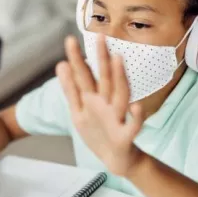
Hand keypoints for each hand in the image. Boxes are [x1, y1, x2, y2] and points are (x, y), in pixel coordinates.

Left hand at [56, 35, 143, 176]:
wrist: (115, 159)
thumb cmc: (98, 132)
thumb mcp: (78, 111)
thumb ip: (70, 89)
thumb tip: (61, 64)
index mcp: (94, 100)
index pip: (85, 77)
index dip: (77, 60)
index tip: (70, 40)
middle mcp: (106, 104)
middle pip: (104, 80)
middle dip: (101, 59)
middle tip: (99, 37)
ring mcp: (117, 118)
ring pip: (120, 96)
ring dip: (119, 79)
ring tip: (118, 60)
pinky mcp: (126, 135)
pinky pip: (133, 126)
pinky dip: (136, 117)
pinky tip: (136, 107)